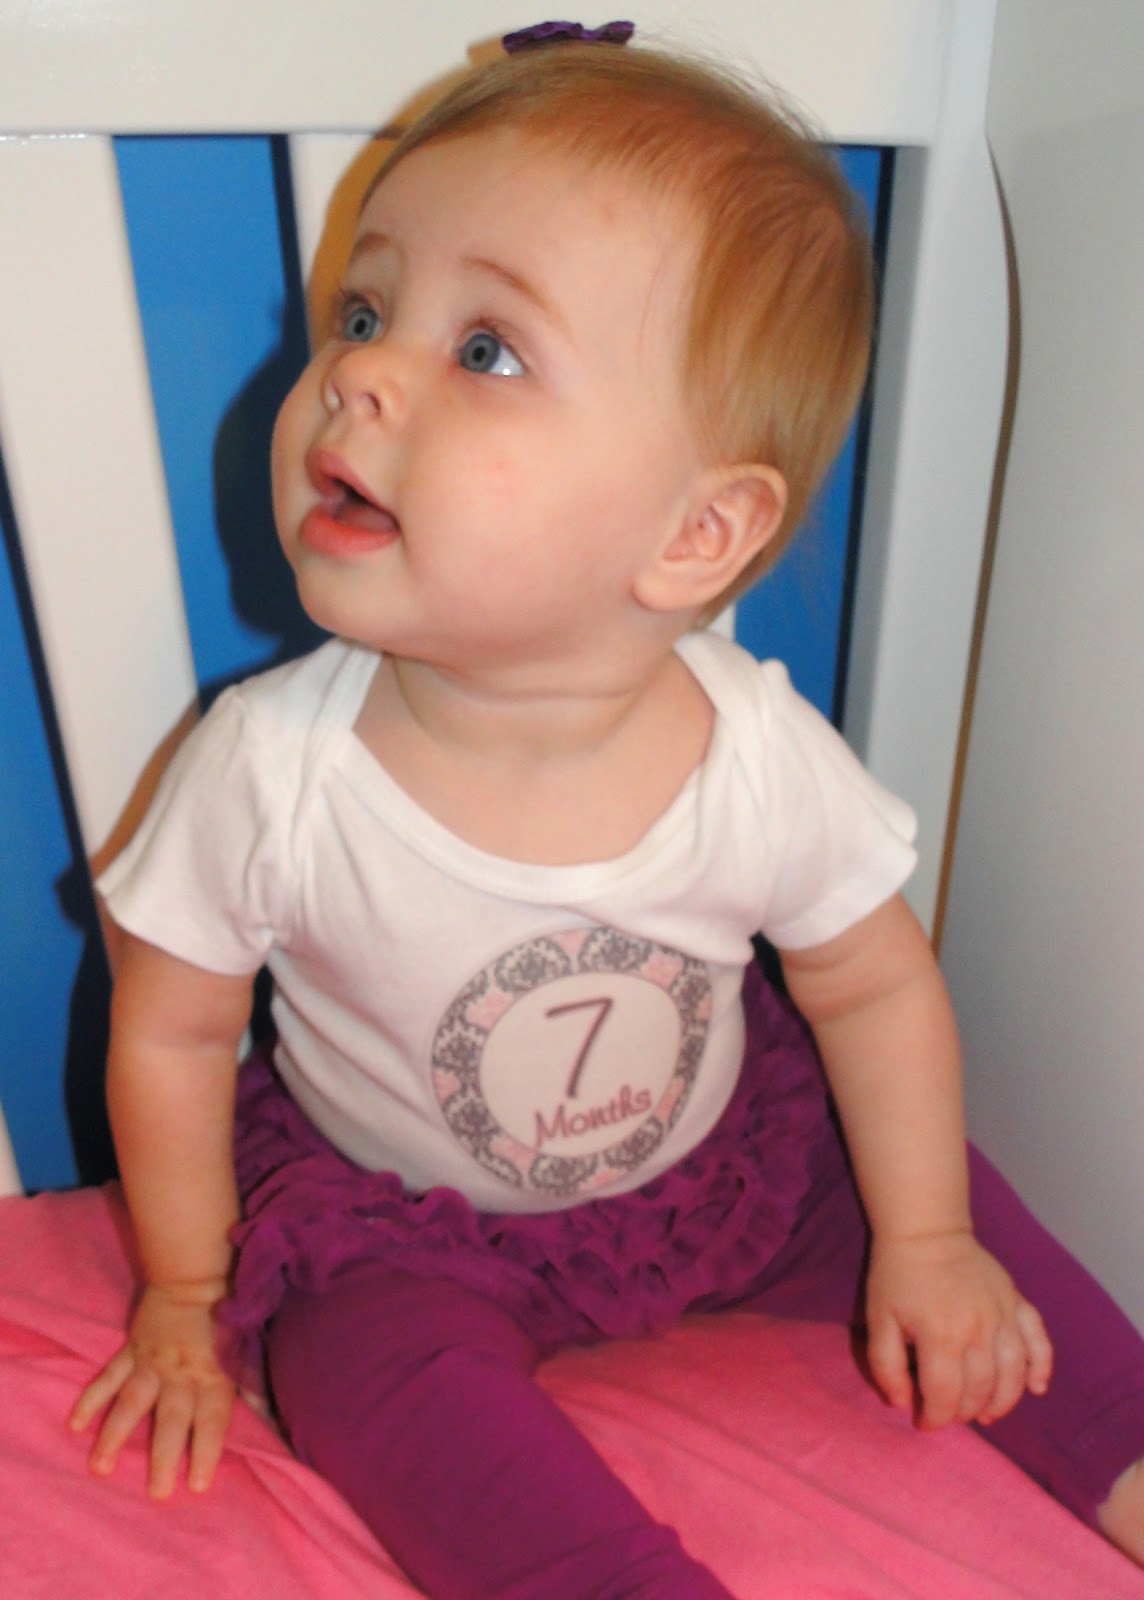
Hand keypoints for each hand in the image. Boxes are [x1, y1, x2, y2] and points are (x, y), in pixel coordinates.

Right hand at [69, 1281, 235, 1497]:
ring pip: (132, 1403)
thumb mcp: (246, 1350)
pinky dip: (91, 1399)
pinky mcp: (130, 1350)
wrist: (195, 1274)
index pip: (212, 1419)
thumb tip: (275, 1423)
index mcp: (213, 1374)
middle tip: (156, 1494)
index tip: (199, 1485)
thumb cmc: (227, 1314)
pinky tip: (76, 1424)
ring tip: (100, 1468)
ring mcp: (151, 1362)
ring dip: (115, 1436)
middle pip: (171, 1420)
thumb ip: (253, 1388)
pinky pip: (108, 1377)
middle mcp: (181, 1373)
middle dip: (164, 1457)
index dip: (206, 1451)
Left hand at [865, 1230, 1052, 1429]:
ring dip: (1002, 1402)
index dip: (935, 1418)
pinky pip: (1039, 1342)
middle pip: (980, 1390)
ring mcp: (1003, 1316)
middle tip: (951, 1415)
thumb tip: (902, 1404)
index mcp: (941, 1336)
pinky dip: (1042, 1368)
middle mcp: (979, 1330)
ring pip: (1013, 1375)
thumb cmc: (898, 1276)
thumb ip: (885, 1366)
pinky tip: (1036, 1388)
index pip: (945, 1396)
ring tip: (986, 1414)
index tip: (925, 1423)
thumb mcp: (878, 1319)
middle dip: (964, 1412)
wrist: (927, 1230)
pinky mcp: (1018, 1303)